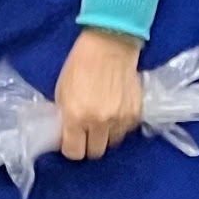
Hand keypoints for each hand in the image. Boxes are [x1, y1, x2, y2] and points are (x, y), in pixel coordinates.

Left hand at [54, 29, 144, 160]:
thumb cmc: (80, 65)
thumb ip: (65, 116)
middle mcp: (99, 122)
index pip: (74, 152)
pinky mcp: (136, 113)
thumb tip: (67, 134)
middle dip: (89, 144)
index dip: (71, 148)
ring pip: (113, 142)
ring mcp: (120, 119)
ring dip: (106, 134)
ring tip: (102, 118)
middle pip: (96, 152)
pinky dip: (120, 124)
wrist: (109, 46)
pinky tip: (115, 109)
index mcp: (76, 116)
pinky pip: (126, 130)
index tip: (71, 141)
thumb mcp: (62, 92)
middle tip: (86, 133)